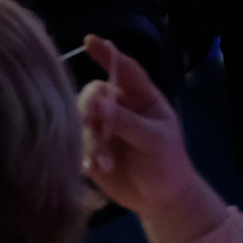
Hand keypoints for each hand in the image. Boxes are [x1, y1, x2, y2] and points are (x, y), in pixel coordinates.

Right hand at [79, 35, 224, 242]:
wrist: (162, 201)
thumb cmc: (167, 163)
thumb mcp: (154, 140)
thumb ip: (126, 121)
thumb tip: (98, 105)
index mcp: (139, 97)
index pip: (123, 68)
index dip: (107, 53)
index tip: (89, 41)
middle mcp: (118, 108)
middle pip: (93, 94)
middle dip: (89, 106)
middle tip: (91, 122)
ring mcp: (102, 129)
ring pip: (80, 120)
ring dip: (89, 139)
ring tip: (104, 162)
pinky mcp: (89, 151)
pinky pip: (75, 144)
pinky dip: (81, 154)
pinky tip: (92, 168)